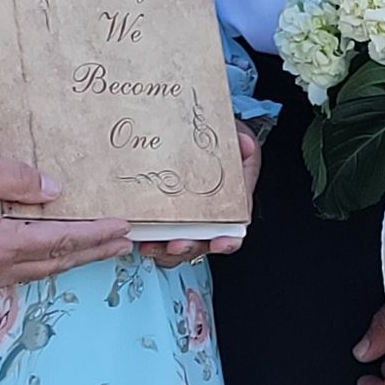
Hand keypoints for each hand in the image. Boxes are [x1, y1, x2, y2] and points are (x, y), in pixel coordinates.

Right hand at [0, 153, 131, 293]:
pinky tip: (52, 253)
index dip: (95, 233)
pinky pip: (17, 273)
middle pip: (56, 261)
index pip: (60, 239)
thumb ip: (14, 179)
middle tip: (126, 244)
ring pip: (38, 271)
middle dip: (93, 252)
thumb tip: (58, 192)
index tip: (124, 228)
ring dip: (71, 259)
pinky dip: (44, 262)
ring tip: (99, 249)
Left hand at [136, 126, 263, 266]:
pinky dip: (149, 240)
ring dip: (164, 250)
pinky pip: (156, 237)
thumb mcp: (237, 139)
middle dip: (188, 247)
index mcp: (231, 205)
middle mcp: (208, 219)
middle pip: (201, 244)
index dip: (227, 240)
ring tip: (151, 245)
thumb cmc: (223, 144)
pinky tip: (140, 238)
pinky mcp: (163, 217)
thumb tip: (244, 145)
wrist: (200, 134)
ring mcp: (184, 221)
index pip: (233, 231)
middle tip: (176, 244)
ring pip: (177, 247)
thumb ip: (240, 143)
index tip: (219, 242)